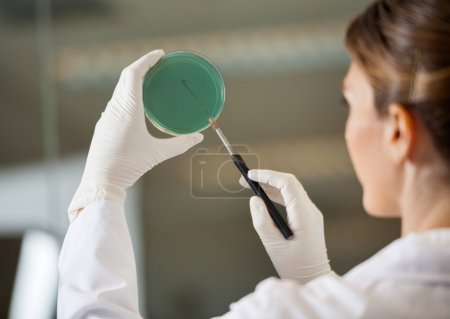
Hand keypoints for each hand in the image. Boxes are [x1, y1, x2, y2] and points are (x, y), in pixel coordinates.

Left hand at [68, 49, 202, 220]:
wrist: (100, 181)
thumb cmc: (128, 165)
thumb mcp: (157, 154)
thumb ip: (179, 144)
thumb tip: (198, 137)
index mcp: (128, 109)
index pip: (134, 74)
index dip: (147, 60)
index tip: (160, 54)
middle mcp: (115, 108)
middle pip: (126, 77)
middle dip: (142, 66)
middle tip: (158, 63)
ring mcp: (107, 116)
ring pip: (119, 89)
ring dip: (133, 80)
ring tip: (150, 80)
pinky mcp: (104, 125)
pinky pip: (116, 101)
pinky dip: (128, 94)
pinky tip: (137, 105)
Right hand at [240, 169, 330, 283]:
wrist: (314, 279)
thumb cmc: (295, 267)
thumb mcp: (273, 246)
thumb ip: (262, 221)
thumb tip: (255, 200)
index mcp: (304, 215)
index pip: (287, 183)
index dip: (268, 176)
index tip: (250, 176)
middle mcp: (310, 210)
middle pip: (290, 183)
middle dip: (267, 178)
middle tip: (247, 180)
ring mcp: (310, 214)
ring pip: (291, 190)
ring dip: (271, 186)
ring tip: (252, 186)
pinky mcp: (308, 219)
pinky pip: (292, 199)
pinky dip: (278, 195)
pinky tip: (265, 197)